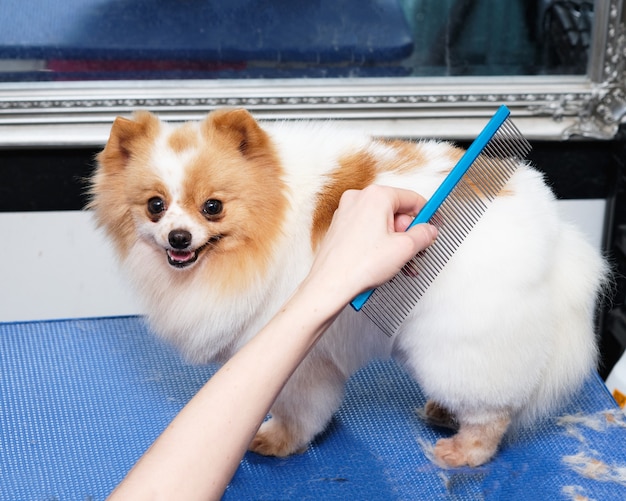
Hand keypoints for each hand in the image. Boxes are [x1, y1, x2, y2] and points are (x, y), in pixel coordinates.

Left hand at [307, 185, 436, 303]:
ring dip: (395, 244)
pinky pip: (368, 232)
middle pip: (396, 212)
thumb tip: (429, 230)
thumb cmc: (359, 265)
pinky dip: (379, 245)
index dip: (427, 214)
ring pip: (381, 225)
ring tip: (401, 265)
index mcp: (376, 196)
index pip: (411, 198)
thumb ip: (423, 235)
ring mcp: (346, 213)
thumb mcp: (404, 249)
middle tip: (415, 252)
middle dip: (408, 234)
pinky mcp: (340, 228)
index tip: (434, 225)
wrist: (330, 285)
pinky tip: (384, 264)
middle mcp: (358, 199)